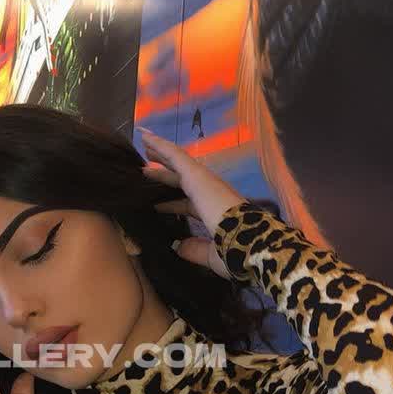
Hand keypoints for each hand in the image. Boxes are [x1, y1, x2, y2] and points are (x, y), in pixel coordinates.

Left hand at [137, 127, 246, 279]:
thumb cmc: (235, 253)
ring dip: (161, 153)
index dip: (170, 203)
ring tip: (144, 144)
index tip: (155, 204)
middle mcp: (210, 193)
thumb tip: (178, 247)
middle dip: (163, 175)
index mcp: (213, 212)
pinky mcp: (198, 175)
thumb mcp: (211, 256)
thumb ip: (195, 251)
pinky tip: (146, 137)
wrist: (248, 243)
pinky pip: (176, 156)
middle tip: (145, 170)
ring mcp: (205, 182)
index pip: (187, 205)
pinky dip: (161, 146)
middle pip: (181, 180)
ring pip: (178, 163)